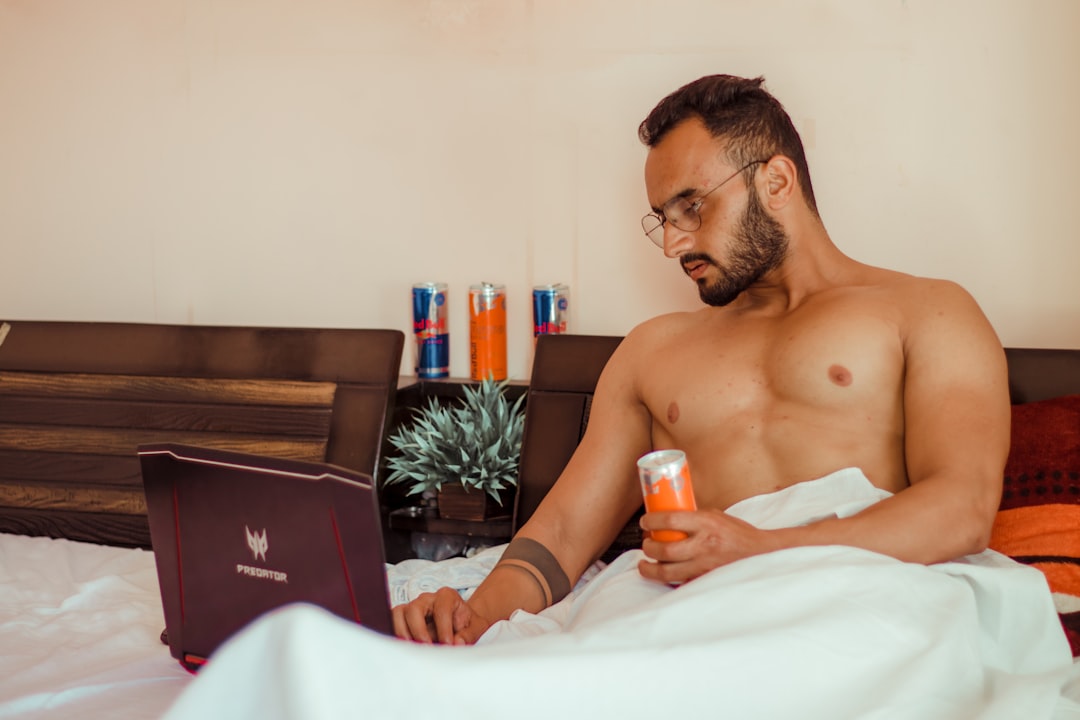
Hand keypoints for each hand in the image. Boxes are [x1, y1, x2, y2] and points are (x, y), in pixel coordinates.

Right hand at [391, 586, 491, 644]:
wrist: (460, 624)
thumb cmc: (468, 625)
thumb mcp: (477, 628)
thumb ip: (470, 634)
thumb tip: (457, 643)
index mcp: (447, 597)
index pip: (441, 609)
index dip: (443, 629)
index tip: (447, 645)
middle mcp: (427, 599)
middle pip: (414, 608)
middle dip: (418, 631)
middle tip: (425, 648)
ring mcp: (412, 607)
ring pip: (398, 613)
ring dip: (402, 634)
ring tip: (412, 651)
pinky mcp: (403, 618)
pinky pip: (392, 622)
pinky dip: (395, 635)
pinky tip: (405, 650)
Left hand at [637, 509, 782, 584]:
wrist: (761, 555)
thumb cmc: (737, 534)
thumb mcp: (716, 516)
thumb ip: (693, 517)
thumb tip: (666, 516)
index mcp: (707, 524)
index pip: (670, 520)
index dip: (651, 521)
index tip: (645, 522)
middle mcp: (704, 546)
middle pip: (664, 550)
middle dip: (648, 547)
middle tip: (646, 544)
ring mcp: (705, 567)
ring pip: (667, 573)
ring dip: (649, 569)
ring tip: (645, 564)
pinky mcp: (705, 581)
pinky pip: (679, 583)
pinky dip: (667, 580)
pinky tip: (662, 575)